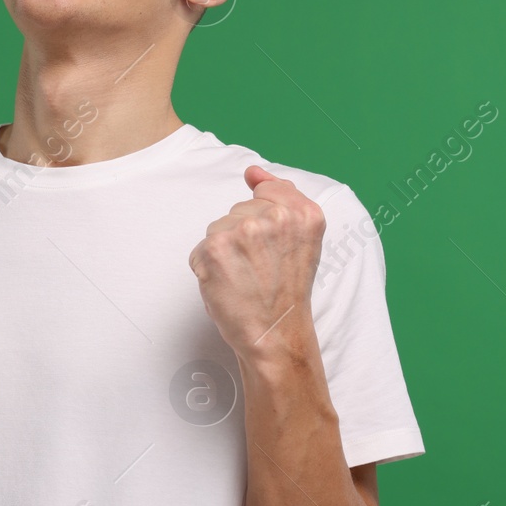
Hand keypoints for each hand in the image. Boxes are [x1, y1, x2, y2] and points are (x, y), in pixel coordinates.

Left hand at [189, 165, 325, 354]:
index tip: (272, 248)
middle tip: (261, 270)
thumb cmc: (285, 291)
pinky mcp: (215, 248)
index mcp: (305, 213)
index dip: (263, 221)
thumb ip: (280, 197)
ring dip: (224, 252)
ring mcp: (244, 231)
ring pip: (218, 227)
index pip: (267, 190)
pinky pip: (200, 249)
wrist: (275, 334)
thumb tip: (252, 171)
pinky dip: (207, 268)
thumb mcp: (300, 239)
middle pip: (239, 210)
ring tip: (245, 277)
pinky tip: (228, 285)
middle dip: (243, 237)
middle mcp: (276, 217)